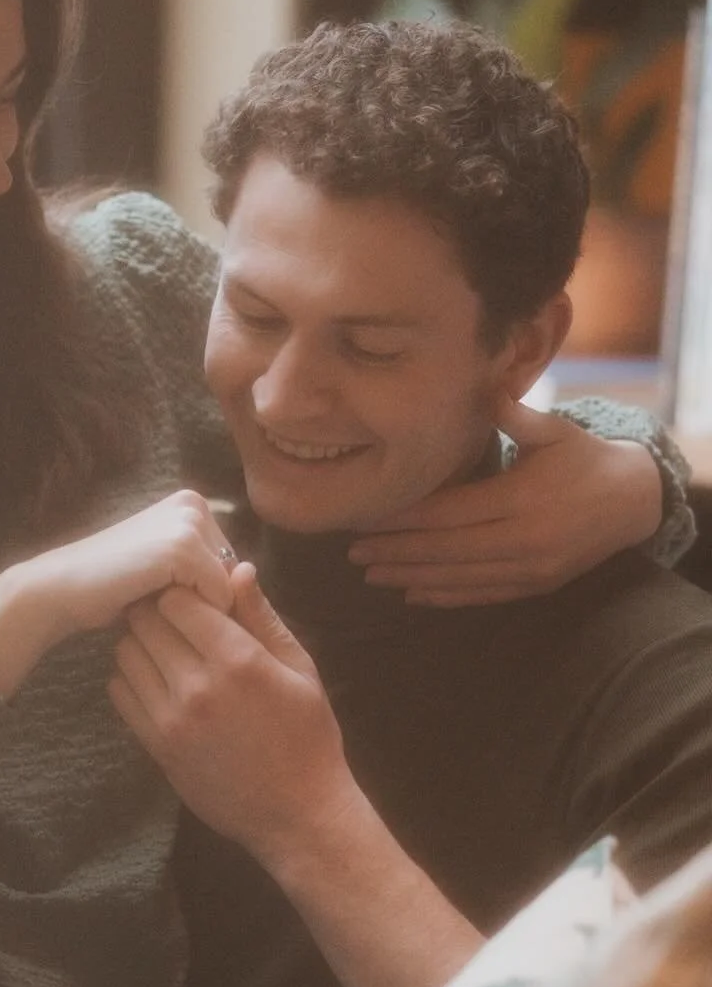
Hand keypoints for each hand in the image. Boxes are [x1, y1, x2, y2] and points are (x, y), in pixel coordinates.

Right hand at [35, 489, 236, 636]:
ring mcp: (188, 522)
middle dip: (208, 601)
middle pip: (235, 575)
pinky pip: (219, 597)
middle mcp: (194, 504)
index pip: (231, 564)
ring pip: (229, 588)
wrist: (61, 588)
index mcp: (191, 504)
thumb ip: (205, 573)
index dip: (209, 595)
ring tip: (156, 604)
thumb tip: (250, 579)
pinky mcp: (182, 547)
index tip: (172, 602)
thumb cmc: (111, 588)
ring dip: (201, 610)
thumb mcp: (167, 573)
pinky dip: (195, 616)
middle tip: (159, 603)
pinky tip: (154, 607)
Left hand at [108, 563, 355, 872]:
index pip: (178, 600)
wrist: (297, 814)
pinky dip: (130, 677)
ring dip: (140, 643)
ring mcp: (171, 718)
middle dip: (156, 611)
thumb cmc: (308, 735)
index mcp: (238, 659)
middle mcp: (198, 685)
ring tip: (164, 649)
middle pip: (145, 621)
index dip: (181, 591)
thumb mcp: (299, 668)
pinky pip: (120, 693)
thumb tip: (237, 568)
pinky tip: (156, 680)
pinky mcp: (156, 745)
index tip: (192, 597)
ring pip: (126, 653)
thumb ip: (262, 617)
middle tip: (172, 618)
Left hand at [347, 397, 662, 605]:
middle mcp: (522, 539)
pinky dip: (445, 597)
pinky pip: (482, 595)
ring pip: (459, 578)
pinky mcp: (535, 585)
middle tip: (353, 552)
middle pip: (444, 550)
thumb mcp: (554, 430)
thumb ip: (515, 415)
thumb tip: (484, 389)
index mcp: (520, 498)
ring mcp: (529, 568)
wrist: (634, 501)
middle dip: (395, 552)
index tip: (366, 518)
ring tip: (371, 575)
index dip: (404, 518)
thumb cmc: (583, 458)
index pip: (448, 512)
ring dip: (411, 578)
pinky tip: (413, 595)